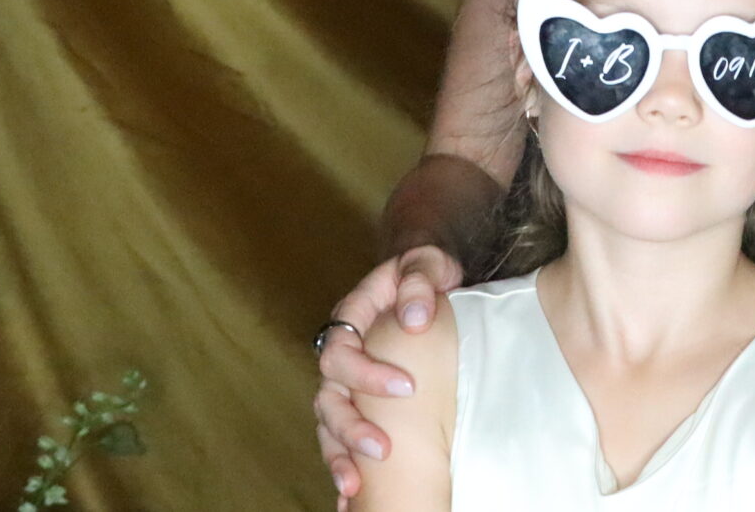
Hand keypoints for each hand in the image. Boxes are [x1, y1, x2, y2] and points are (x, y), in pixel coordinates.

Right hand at [313, 243, 465, 506]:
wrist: (428, 290)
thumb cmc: (425, 278)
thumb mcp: (426, 265)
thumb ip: (420, 280)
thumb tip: (416, 320)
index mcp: (350, 319)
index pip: (343, 350)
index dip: (368, 374)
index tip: (408, 388)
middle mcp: (341, 355)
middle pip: (328, 396)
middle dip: (351, 427)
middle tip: (383, 448)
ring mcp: (344, 384)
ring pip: (327, 425)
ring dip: (339, 455)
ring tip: (354, 484)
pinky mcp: (356, 407)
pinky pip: (338, 441)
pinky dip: (342, 468)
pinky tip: (349, 498)